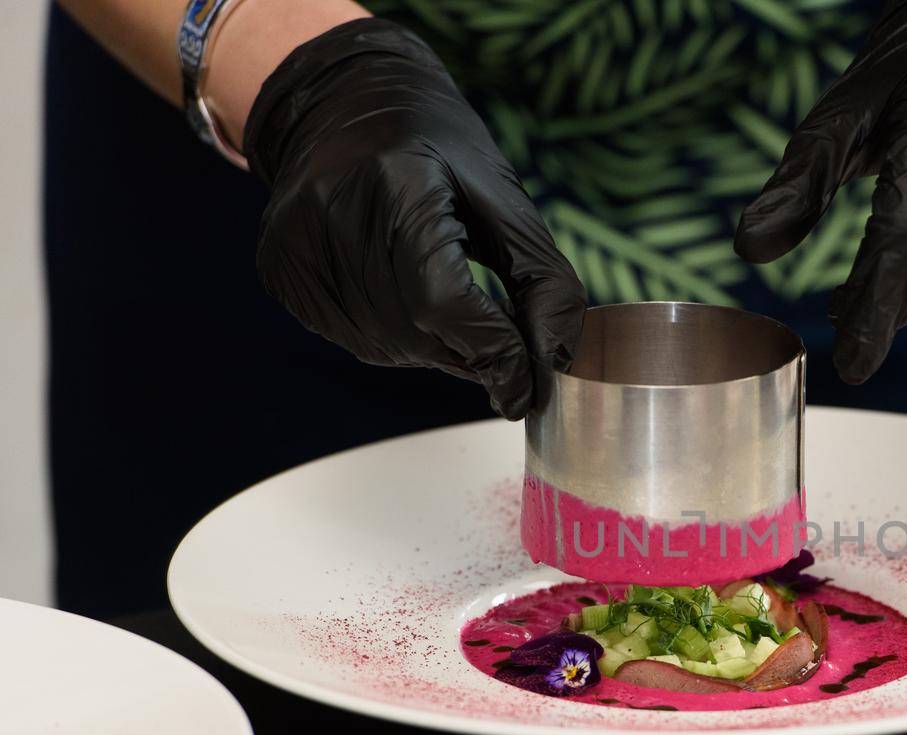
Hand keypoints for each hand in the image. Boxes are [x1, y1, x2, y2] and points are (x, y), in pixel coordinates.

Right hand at [244, 19, 584, 419]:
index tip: (529, 387)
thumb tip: (553, 360)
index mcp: (396, 184)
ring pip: (387, 348)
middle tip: (504, 346)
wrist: (344, 102)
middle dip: (474, 354)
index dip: (495, 353)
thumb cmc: (436, 146)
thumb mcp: (504, 198)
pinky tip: (409, 298)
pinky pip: (354, 339)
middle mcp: (333, 215)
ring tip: (457, 310)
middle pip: (418, 332)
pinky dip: (398, 339)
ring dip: (438, 350)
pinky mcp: (281, 270)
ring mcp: (297, 247)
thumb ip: (541, 280)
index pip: (446, 302)